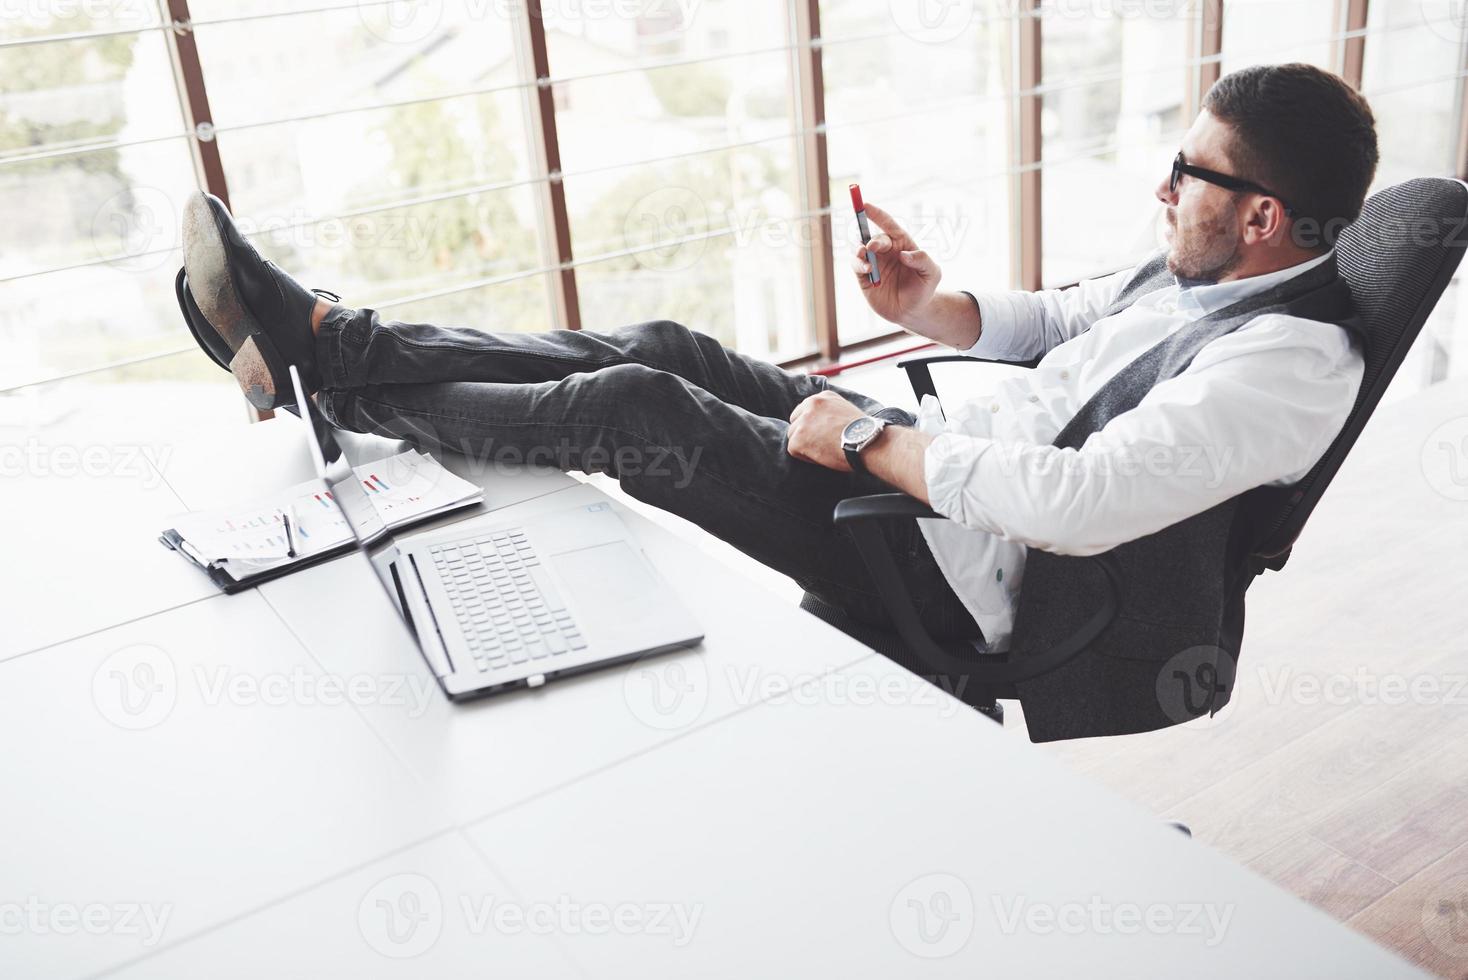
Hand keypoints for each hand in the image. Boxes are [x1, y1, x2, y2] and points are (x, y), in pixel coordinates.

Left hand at [787, 391, 866, 471]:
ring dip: (805, 444)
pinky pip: (793, 449)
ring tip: (824, 450)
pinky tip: (821, 456)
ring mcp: (803, 420)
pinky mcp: (798, 438)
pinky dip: (805, 456)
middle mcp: (811, 403)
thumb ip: (830, 412)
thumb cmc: (862, 433)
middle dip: (805, 432)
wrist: (867, 443)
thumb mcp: (846, 411)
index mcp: (824, 396)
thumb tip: (821, 424)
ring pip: (793, 435)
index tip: (822, 433)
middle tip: (821, 444)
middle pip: (796, 420)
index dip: (812, 424)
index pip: (806, 410)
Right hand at [850, 201, 941, 326]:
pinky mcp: (863, 276)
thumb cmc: (924, 289)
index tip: (865, 205)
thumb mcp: (932, 274)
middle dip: (872, 240)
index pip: (888, 224)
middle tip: (872, 247)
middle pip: (873, 237)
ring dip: (860, 250)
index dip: (876, 214)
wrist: (911, 312)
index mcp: (901, 243)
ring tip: (867, 260)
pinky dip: (858, 263)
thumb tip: (904, 254)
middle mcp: (885, 250)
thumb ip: (923, 260)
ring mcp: (873, 262)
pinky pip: (856, 264)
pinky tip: (867, 269)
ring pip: (859, 248)